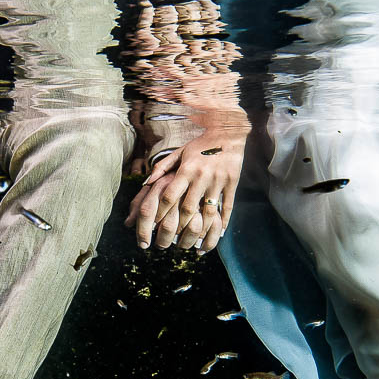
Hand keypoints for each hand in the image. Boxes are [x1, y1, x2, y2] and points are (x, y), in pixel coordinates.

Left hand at [124, 123, 245, 251]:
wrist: (228, 134)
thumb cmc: (200, 145)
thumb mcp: (179, 152)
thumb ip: (163, 168)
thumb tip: (146, 183)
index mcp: (186, 169)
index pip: (170, 196)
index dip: (162, 213)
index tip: (155, 226)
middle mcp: (201, 177)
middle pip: (188, 208)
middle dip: (179, 227)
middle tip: (172, 241)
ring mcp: (218, 181)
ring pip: (208, 212)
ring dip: (200, 230)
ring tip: (194, 244)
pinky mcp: (232, 183)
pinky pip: (227, 208)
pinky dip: (222, 223)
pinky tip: (217, 234)